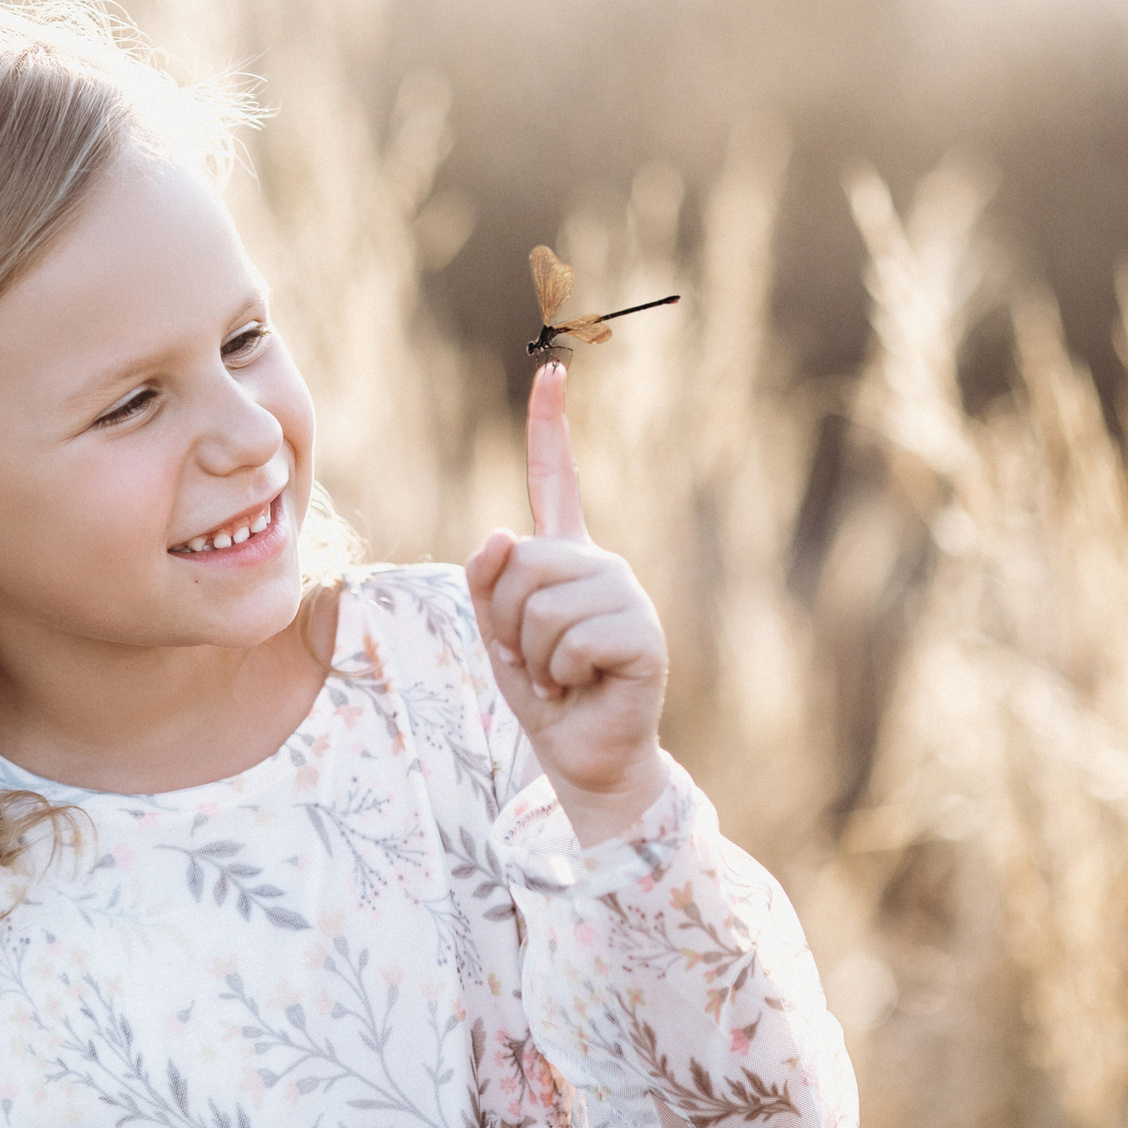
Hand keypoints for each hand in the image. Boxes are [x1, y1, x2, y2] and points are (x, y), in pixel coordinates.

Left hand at [465, 360, 670, 845]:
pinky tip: (583, 687)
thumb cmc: (543, 694)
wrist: (585, 757)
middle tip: (536, 660)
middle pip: (520, 561)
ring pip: (538, 604)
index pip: (556, 480)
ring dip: (532, 655)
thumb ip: (486, 582)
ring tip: (560, 677)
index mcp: (567, 557)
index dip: (550, 426)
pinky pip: (569, 638)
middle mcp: (601, 566)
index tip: (550, 370)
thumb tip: (497, 533)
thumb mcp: (496, 633)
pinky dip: (559, 674)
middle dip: (506, 621)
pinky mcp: (641, 636)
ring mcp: (625, 597)